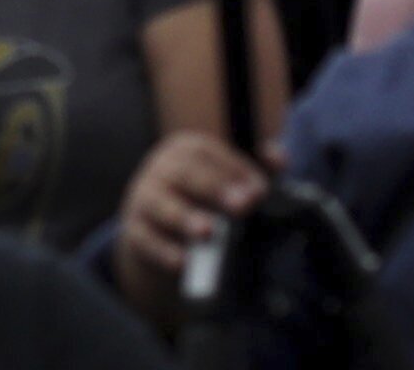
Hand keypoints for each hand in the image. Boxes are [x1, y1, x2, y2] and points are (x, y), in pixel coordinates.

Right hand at [111, 129, 264, 302]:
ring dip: (184, 218)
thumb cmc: (205, 203)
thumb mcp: (228, 182)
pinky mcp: (135, 232)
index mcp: (184, 152)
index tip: (261, 190)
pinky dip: (164, 251)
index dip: (234, 168)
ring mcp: (144, 200)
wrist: (164, 237)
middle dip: (213, 188)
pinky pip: (145, 239)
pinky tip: (183, 261)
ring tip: (207, 232)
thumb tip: (278, 157)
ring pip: (159, 204)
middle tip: (242, 206)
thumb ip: (257, 168)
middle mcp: (161, 170)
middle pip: (184, 173)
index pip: (205, 151)